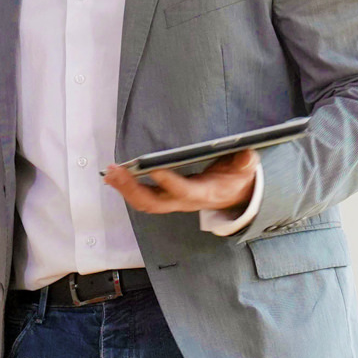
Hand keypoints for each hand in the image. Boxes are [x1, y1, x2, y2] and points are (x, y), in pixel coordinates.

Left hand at [104, 149, 256, 216]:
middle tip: (116, 172)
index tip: (153, 167)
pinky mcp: (165, 198)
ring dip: (124, 189)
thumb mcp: (245, 171)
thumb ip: (245, 163)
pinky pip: (141, 198)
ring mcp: (172, 202)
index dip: (169, 182)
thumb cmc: (235, 180)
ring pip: (144, 203)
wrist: (233, 196)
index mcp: (203, 194)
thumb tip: (247, 154)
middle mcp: (183, 202)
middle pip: (154, 202)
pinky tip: (114, 177)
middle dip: (132, 188)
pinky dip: (126, 188)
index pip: (184, 190)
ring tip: (109, 174)